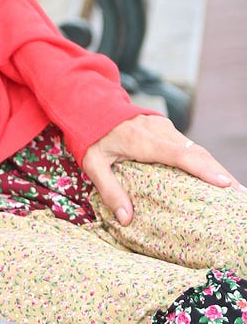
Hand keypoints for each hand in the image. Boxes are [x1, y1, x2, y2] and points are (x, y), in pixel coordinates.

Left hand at [83, 114, 242, 225]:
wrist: (91, 104)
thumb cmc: (91, 136)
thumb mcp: (93, 163)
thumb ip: (109, 189)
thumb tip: (126, 219)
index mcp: (142, 140)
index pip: (179, 154)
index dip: (203, 169)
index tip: (224, 183)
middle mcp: (159, 132)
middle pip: (196, 153)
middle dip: (220, 173)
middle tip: (238, 196)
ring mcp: (165, 128)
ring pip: (196, 149)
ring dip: (216, 168)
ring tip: (233, 191)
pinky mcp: (167, 129)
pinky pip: (190, 147)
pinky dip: (205, 162)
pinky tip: (216, 178)